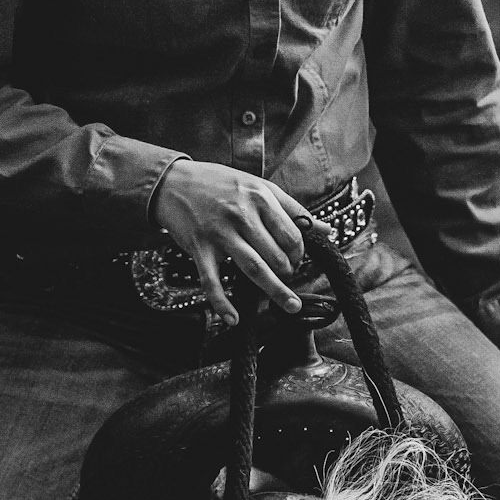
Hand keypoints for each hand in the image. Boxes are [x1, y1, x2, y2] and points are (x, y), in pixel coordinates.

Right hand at [151, 160, 311, 323]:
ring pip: (254, 268)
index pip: (292, 235)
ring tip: (290, 306)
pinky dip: (222, 302)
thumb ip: (292, 209)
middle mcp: (242, 215)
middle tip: (288, 278)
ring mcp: (219, 233)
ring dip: (274, 291)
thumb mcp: (259, 186)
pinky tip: (234, 318)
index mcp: (261, 198)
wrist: (172, 182)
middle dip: (288, 272)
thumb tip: (327, 230)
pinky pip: (212, 281)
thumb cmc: (219, 183)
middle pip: (277, 255)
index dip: (300, 253)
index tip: (296, 260)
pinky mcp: (199, 248)